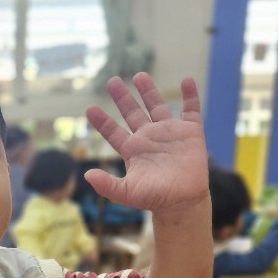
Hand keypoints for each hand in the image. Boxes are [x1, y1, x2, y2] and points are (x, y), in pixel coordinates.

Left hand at [84, 73, 208, 213]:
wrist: (182, 202)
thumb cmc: (154, 199)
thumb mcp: (127, 193)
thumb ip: (107, 185)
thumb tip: (86, 174)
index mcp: (133, 150)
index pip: (113, 132)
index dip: (102, 121)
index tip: (89, 108)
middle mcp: (149, 138)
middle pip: (132, 112)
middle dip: (122, 97)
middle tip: (112, 81)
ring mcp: (169, 133)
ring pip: (157, 106)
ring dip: (148, 91)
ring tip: (139, 75)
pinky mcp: (191, 132)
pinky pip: (191, 110)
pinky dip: (190, 95)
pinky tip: (187, 81)